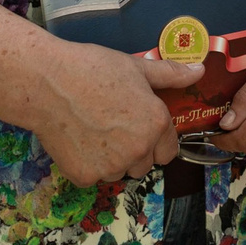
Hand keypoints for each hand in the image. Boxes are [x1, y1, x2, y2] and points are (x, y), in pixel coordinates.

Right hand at [29, 39, 202, 186]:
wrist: (46, 83)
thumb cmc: (92, 69)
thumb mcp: (136, 67)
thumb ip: (170, 75)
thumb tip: (199, 71)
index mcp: (156, 124)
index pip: (169, 150)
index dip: (155, 139)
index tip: (139, 127)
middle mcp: (138, 150)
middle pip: (144, 165)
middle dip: (134, 151)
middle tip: (112, 127)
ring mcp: (111, 166)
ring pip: (119, 172)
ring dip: (111, 160)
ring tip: (92, 131)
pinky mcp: (85, 176)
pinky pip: (93, 177)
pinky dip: (86, 165)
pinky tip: (76, 140)